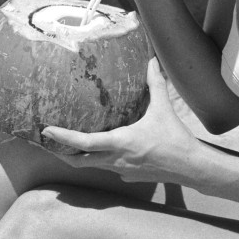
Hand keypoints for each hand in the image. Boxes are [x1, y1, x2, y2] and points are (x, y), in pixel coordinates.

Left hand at [42, 58, 199, 183]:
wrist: (191, 167)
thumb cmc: (176, 139)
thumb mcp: (163, 110)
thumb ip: (155, 84)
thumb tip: (151, 61)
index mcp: (120, 142)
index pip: (84, 143)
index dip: (63, 138)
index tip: (47, 131)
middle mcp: (116, 160)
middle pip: (80, 161)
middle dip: (62, 153)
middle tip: (49, 142)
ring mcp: (121, 171)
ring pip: (93, 166)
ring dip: (79, 157)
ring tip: (68, 146)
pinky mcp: (129, 177)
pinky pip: (110, 168)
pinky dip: (101, 160)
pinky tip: (103, 151)